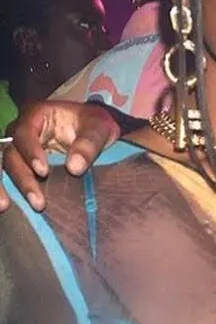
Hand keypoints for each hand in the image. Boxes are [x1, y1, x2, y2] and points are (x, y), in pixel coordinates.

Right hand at [0, 100, 119, 211]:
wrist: (92, 129)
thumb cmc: (93, 124)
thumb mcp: (98, 128)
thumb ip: (88, 144)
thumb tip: (74, 168)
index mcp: (36, 116)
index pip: (24, 134)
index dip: (31, 152)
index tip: (43, 172)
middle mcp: (20, 132)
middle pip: (11, 155)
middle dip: (22, 178)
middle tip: (37, 202)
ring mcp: (18, 150)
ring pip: (3, 167)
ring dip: (4, 188)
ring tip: (6, 207)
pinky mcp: (20, 165)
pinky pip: (8, 177)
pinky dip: (7, 190)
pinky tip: (9, 206)